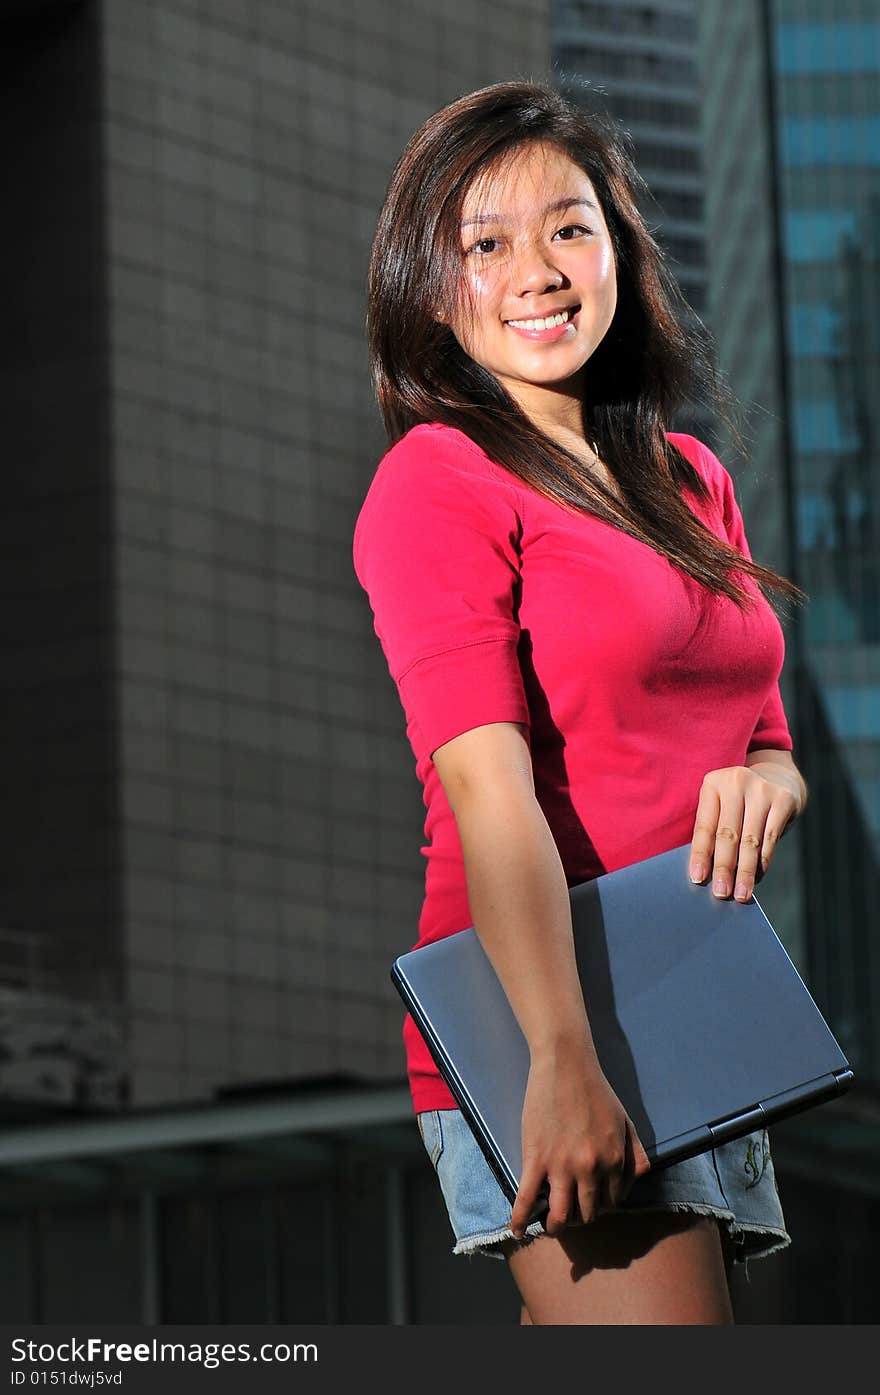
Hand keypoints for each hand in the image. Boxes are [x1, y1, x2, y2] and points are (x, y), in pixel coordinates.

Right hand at [510, 1041, 651, 1240]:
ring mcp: (561, 1166)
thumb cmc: (596, 1090)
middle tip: (572, 1213)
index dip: (601, 1206)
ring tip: (551, 1225)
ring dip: (556, 1226)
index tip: (591, 1203)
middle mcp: (590, 1169)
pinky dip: (520, 1219)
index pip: (611, 1201)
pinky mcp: (536, 1158)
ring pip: (560, 1215)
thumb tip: (637, 1181)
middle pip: (587, 1213)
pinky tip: (517, 1229)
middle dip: (581, 1218)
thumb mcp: (625, 1122)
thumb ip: (635, 1154)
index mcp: (614, 1160)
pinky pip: (526, 1198)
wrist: (566, 1064)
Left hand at [688, 763, 803, 902]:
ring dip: (745, 871)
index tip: (697, 879)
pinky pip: (771, 838)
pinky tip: (757, 877)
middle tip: (721, 892)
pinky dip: (763, 862)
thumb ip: (714, 831)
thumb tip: (706, 873)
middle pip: (728, 834)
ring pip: (751, 840)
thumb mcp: (721, 805)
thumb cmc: (740, 802)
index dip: (701, 855)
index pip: (705, 826)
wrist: (777, 778)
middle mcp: (736, 782)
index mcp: (713, 783)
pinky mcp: (784, 799)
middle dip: (724, 868)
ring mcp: (762, 790)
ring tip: (741, 893)